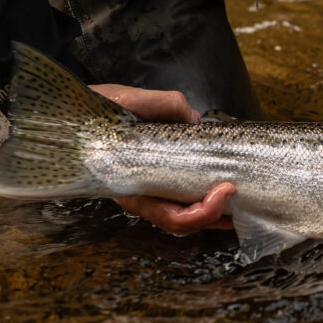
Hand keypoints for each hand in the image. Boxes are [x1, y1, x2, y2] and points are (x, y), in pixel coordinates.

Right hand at [89, 83, 234, 234]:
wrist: (76, 115)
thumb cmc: (95, 113)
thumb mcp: (125, 100)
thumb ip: (162, 105)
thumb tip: (192, 118)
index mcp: (129, 186)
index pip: (170, 216)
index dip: (201, 211)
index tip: (225, 188)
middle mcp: (141, 195)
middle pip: (183, 222)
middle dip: (216, 215)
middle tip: (241, 195)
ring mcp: (151, 189)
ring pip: (186, 215)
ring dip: (217, 212)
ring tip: (245, 201)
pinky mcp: (160, 177)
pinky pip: (184, 196)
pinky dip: (207, 197)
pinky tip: (226, 186)